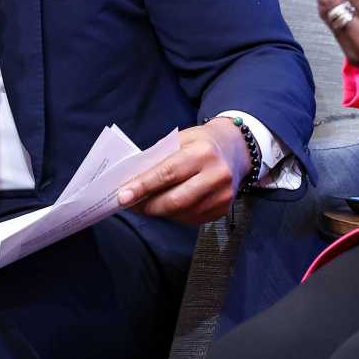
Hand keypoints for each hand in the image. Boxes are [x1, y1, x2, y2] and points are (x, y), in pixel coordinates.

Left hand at [116, 119, 251, 224]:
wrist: (236, 148)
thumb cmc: (201, 143)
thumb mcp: (181, 140)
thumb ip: (160, 159)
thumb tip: (132, 181)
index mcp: (203, 152)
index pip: (168, 173)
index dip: (143, 186)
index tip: (122, 196)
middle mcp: (217, 175)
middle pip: (175, 200)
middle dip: (147, 205)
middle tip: (129, 204)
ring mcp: (223, 194)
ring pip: (181, 213)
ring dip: (159, 212)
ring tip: (145, 205)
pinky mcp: (224, 209)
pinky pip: (191, 218)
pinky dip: (174, 215)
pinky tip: (166, 207)